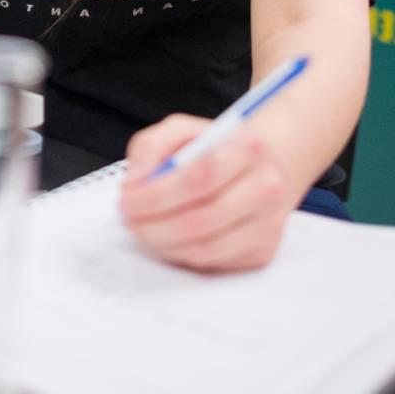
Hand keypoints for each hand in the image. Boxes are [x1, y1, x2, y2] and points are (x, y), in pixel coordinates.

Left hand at [118, 114, 298, 271]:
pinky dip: (182, 255)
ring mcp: (268, 223)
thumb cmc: (218, 148)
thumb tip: (135, 182)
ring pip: (205, 249)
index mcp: (247, 148)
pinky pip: (213, 263)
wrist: (267, 165)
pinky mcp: (263, 251)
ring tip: (143, 230)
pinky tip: (169, 239)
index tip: (126, 199)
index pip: (197, 179)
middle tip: (128, 220)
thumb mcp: (182, 130)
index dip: (154, 196)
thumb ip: (151, 147)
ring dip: (163, 245)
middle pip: (200, 220)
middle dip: (152, 226)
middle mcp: (265, 187)